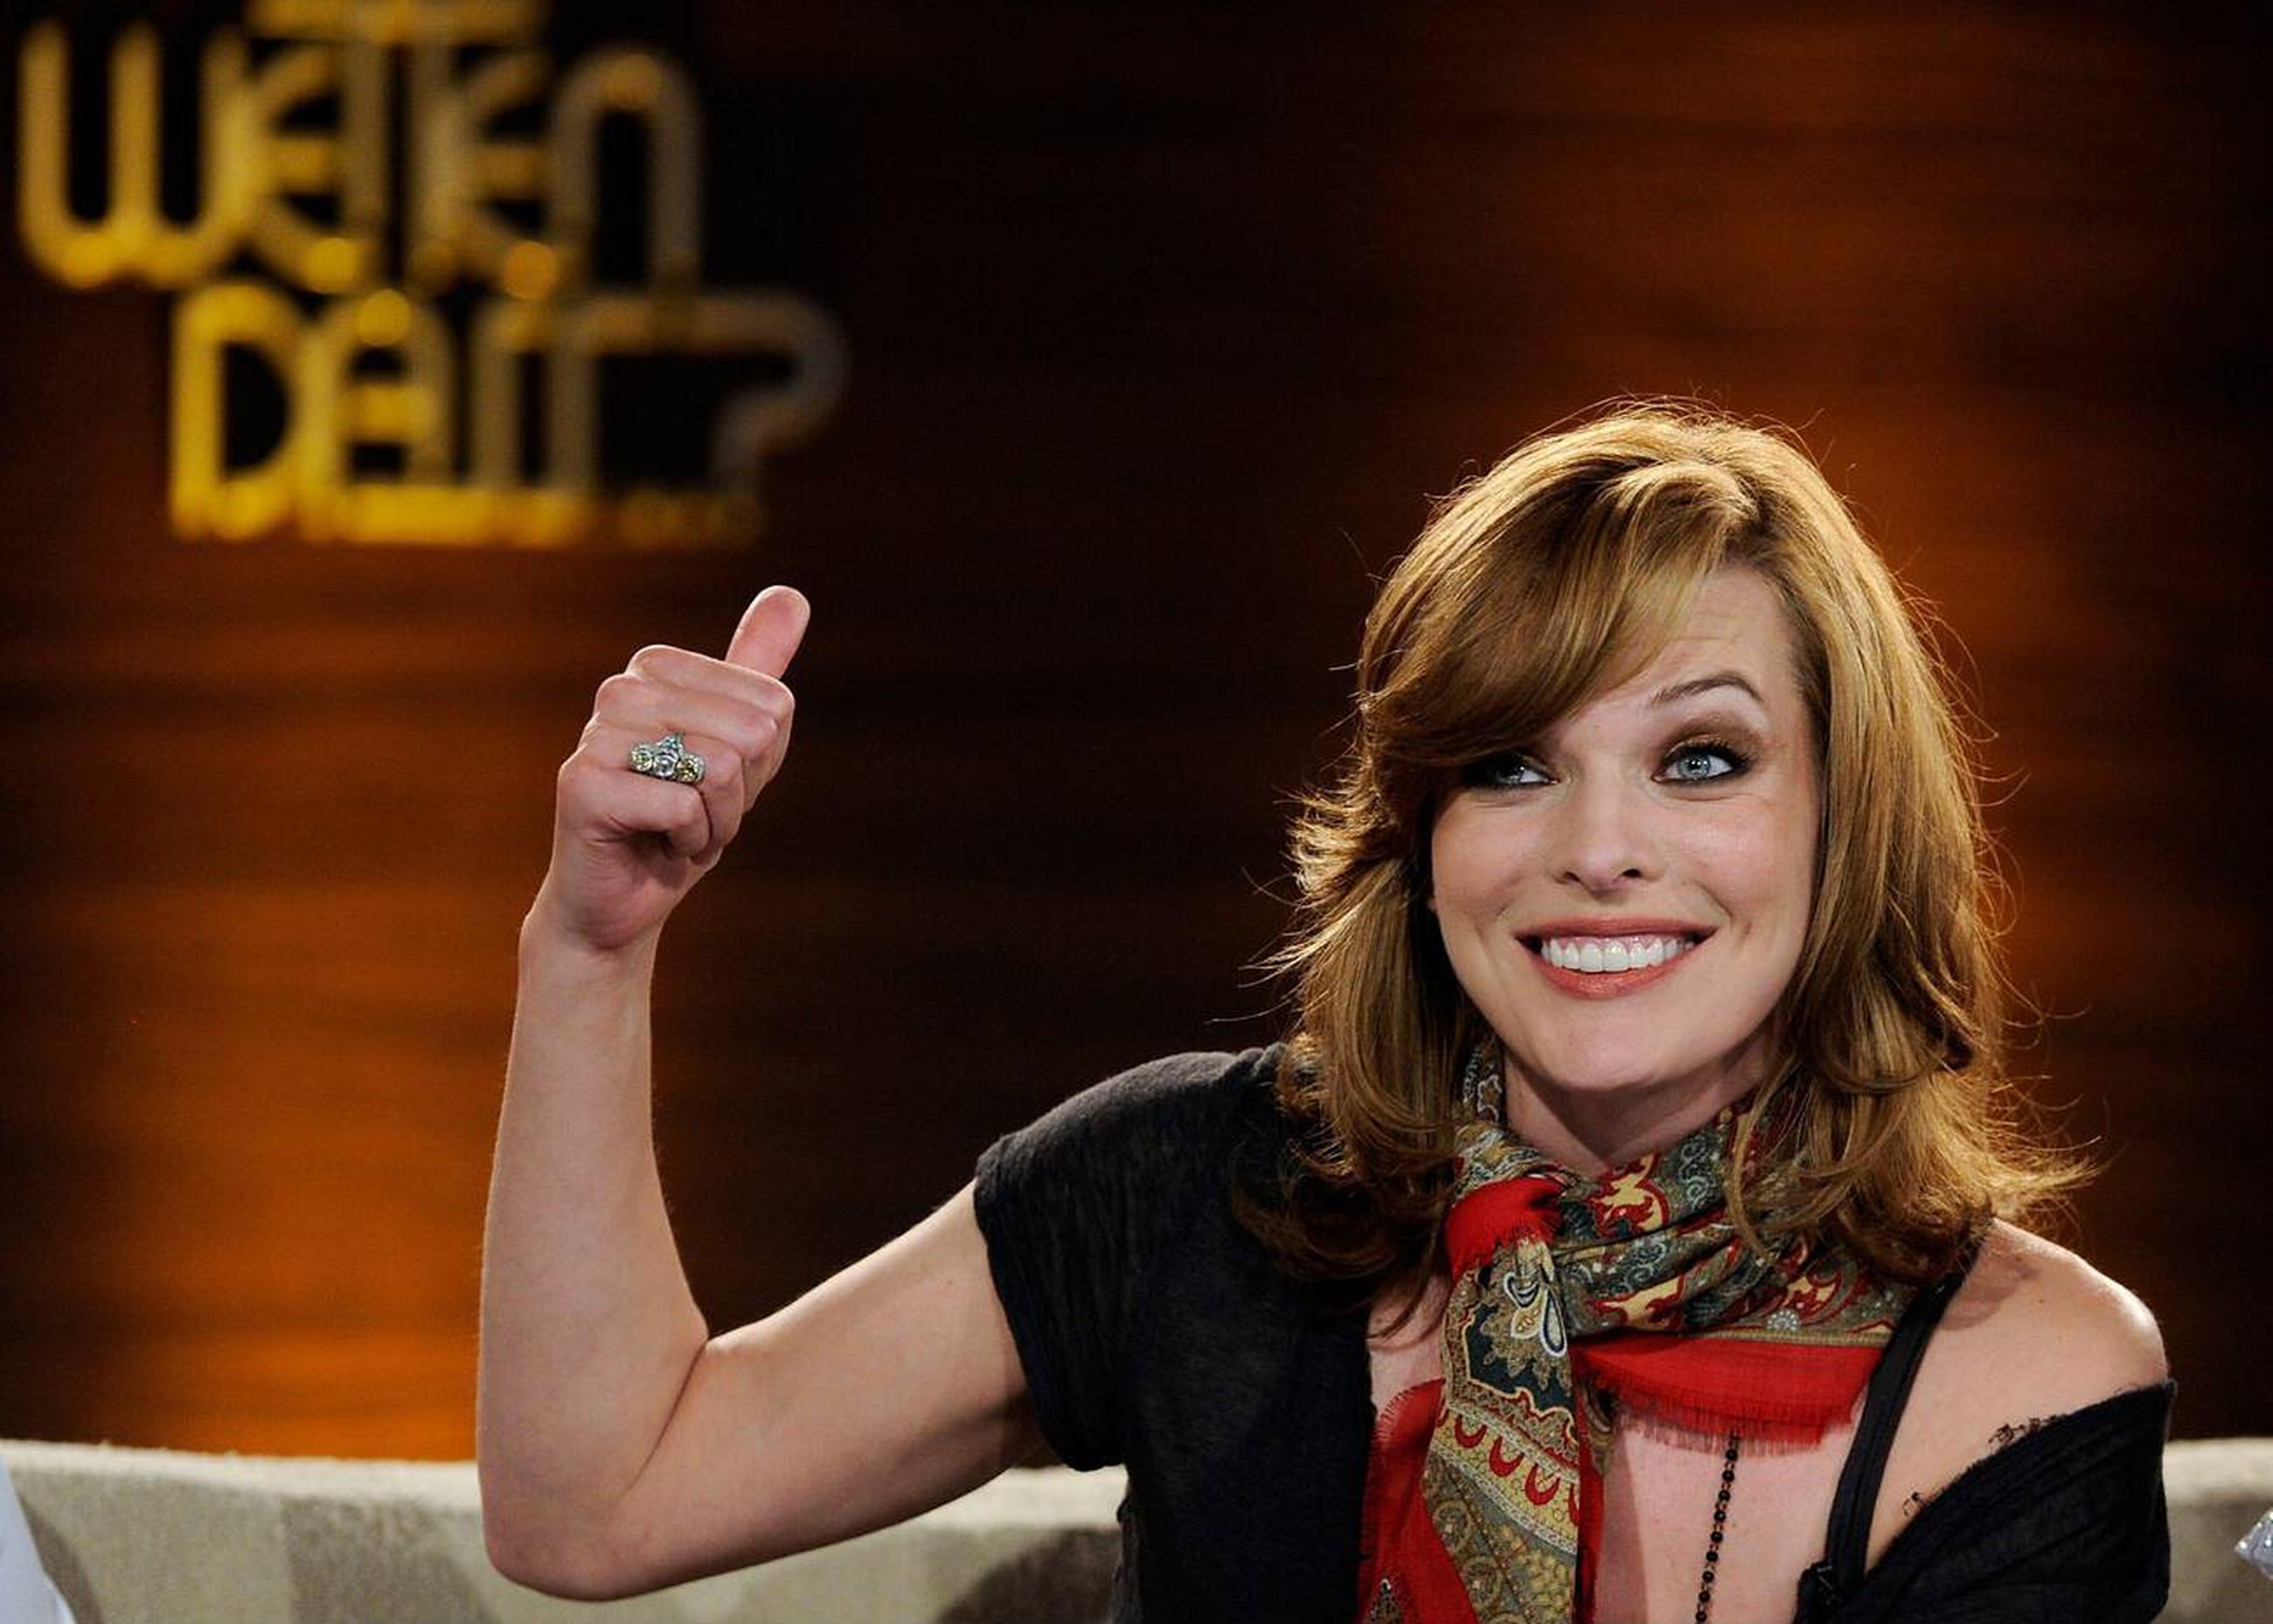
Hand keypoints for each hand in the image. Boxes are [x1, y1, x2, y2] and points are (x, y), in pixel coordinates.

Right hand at [527, 586, 808, 956]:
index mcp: (658, 667)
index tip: (716, 784)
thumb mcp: (739, 744)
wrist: (621, 900)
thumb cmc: (679, 821)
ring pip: (719, 769)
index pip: (773, 705)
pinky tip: (655, 845)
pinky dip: (688, 841)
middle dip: (741, 794)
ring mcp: (596, 733)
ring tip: (676, 830)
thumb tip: (793, 593)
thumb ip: (759, 670)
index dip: (761, 762)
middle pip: (751, 733)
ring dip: (716, 821)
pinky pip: (683, 806)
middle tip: (698, 813)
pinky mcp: (582, 783)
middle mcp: (622, 688)